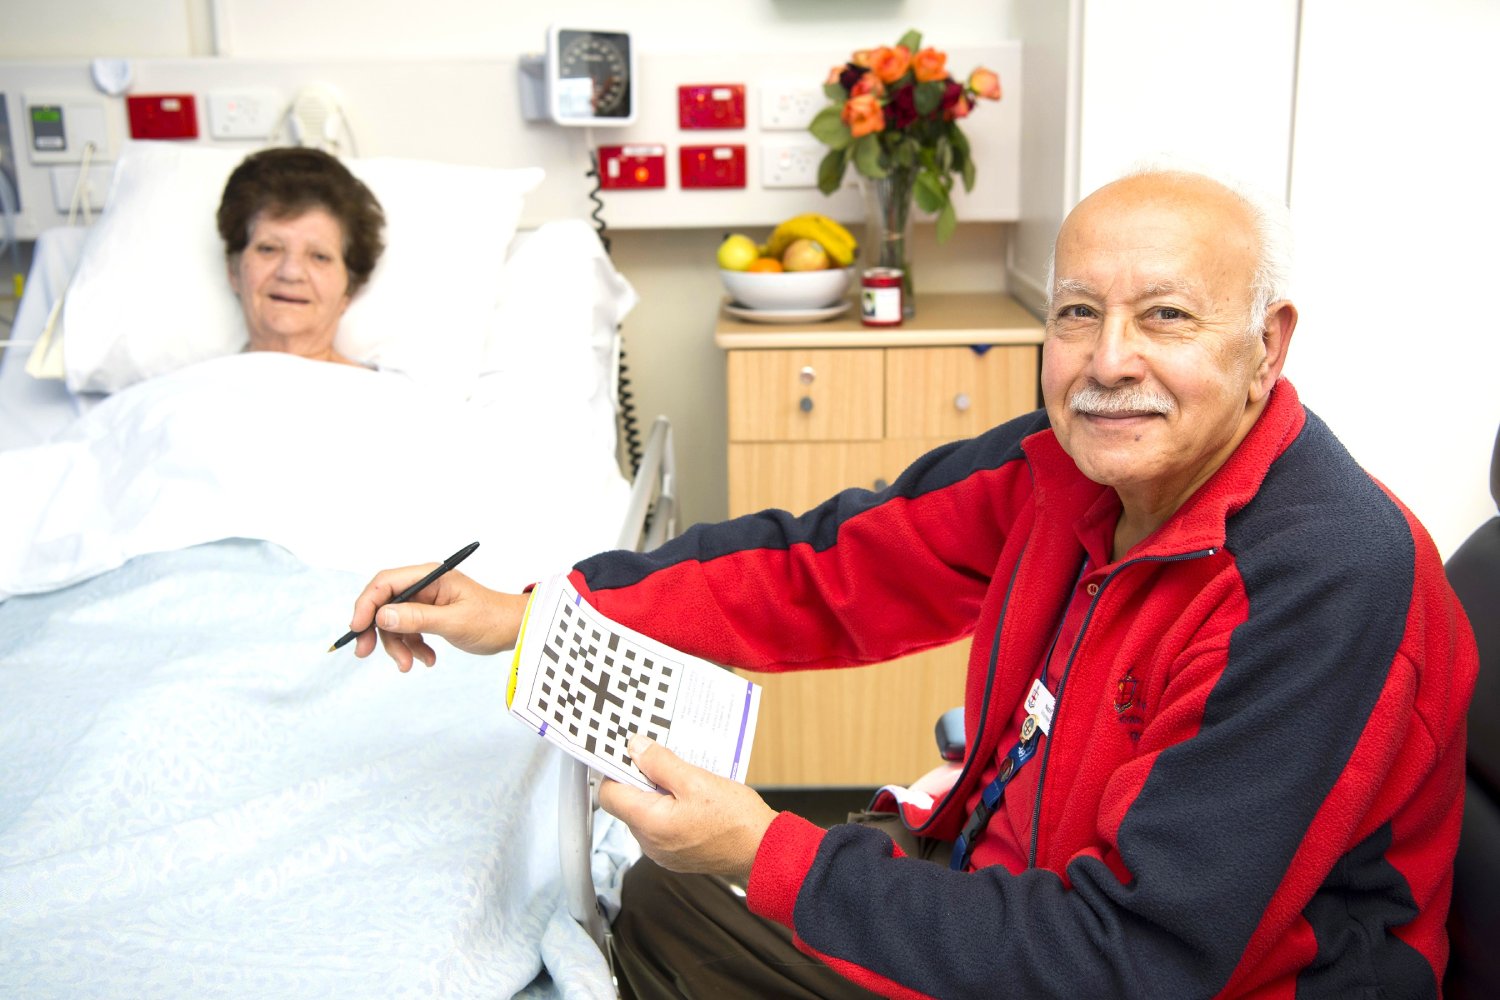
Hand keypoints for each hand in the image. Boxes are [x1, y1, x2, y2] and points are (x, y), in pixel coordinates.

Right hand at [346, 565, 528, 670]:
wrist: (515, 630)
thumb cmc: (492, 620)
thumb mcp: (454, 622)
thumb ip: (417, 618)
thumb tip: (381, 615)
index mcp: (430, 576)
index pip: (385, 583)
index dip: (366, 604)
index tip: (357, 629)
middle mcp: (425, 585)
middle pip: (384, 603)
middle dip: (376, 630)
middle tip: (365, 653)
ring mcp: (426, 600)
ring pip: (394, 622)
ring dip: (398, 645)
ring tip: (411, 664)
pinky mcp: (430, 615)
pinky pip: (409, 631)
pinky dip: (412, 647)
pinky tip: (427, 659)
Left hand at [600, 735, 777, 882]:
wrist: (763, 851)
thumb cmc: (737, 821)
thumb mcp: (697, 781)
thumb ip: (661, 763)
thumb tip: (635, 748)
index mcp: (650, 824)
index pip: (609, 794)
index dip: (616, 770)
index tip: (631, 754)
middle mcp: (649, 843)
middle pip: (628, 803)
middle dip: (643, 780)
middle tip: (667, 763)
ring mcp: (661, 852)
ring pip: (645, 813)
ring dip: (659, 794)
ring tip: (686, 781)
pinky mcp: (674, 854)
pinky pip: (661, 826)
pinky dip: (670, 809)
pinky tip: (692, 799)